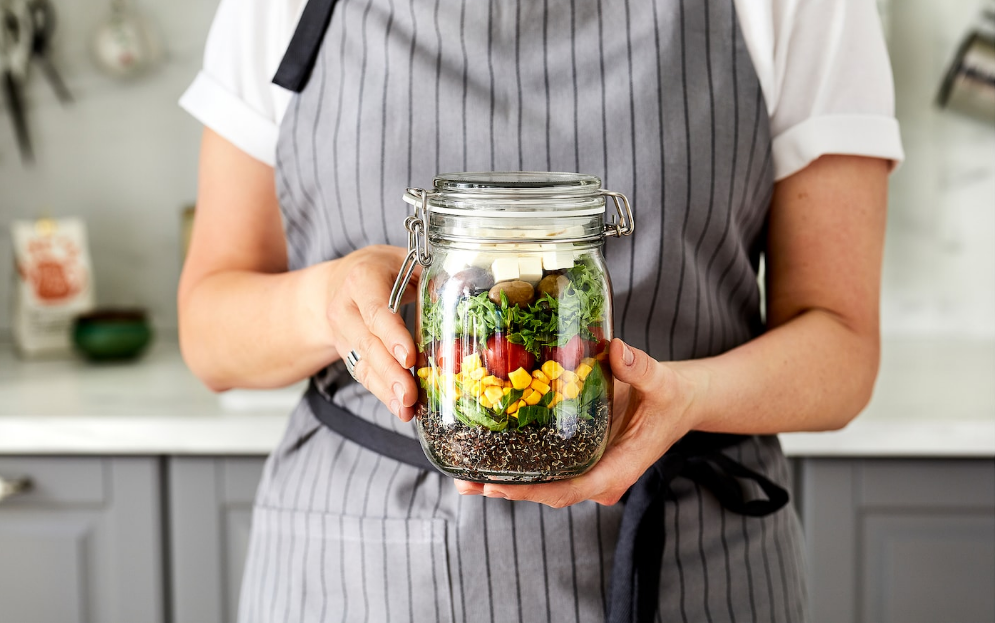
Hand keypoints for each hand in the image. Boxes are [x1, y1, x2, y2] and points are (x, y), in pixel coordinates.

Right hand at [323, 245, 419, 420]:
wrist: (338, 283)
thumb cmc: (381, 270)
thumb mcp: (404, 262)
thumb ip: (430, 275)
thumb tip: (464, 286)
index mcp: (362, 280)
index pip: (376, 311)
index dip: (392, 336)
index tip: (409, 358)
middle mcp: (346, 308)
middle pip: (368, 344)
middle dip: (391, 372)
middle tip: (411, 395)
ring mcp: (343, 334)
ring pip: (363, 364)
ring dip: (386, 389)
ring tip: (407, 409)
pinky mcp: (347, 353)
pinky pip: (364, 375)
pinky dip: (383, 393)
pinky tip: (400, 408)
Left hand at [454, 339, 702, 506]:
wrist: (678, 401)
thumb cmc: (671, 396)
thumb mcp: (662, 381)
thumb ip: (640, 368)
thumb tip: (618, 349)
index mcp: (619, 467)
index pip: (571, 489)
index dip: (535, 490)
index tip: (501, 487)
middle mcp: (599, 475)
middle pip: (549, 492)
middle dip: (508, 489)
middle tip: (467, 483)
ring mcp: (588, 468)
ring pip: (543, 483)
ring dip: (505, 481)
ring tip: (462, 478)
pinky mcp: (579, 455)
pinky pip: (546, 465)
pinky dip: (517, 463)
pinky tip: (484, 456)